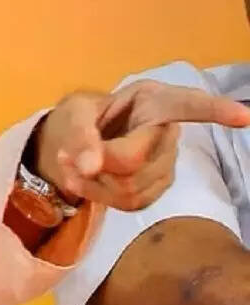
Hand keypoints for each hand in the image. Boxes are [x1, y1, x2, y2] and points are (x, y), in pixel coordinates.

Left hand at [33, 80, 249, 211]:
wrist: (73, 144)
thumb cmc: (79, 117)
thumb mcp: (72, 114)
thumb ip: (79, 134)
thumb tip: (90, 165)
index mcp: (153, 101)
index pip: (186, 105)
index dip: (215, 110)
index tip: (244, 116)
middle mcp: (167, 132)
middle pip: (136, 160)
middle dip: (98, 162)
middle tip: (72, 152)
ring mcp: (166, 163)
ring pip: (132, 187)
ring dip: (93, 181)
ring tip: (75, 162)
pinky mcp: (156, 189)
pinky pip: (129, 203)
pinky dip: (97, 194)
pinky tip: (86, 180)